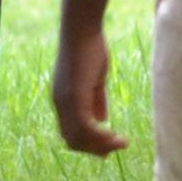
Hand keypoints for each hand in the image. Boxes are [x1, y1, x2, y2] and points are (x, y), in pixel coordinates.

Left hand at [48, 47, 128, 163]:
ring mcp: (65, 101)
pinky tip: (114, 134)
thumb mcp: (93, 81)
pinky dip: (100, 135)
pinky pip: (86, 125)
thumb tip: (101, 119)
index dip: (88, 144)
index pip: (71, 133)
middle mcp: (60, 105)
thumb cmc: (90, 51)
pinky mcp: (74, 96)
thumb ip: (96, 100)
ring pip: (79, 137)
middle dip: (95, 149)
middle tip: (116, 149)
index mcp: (63, 102)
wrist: (83, 32)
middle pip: (73, 140)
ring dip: (101, 145)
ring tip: (121, 143)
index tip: (108, 148)